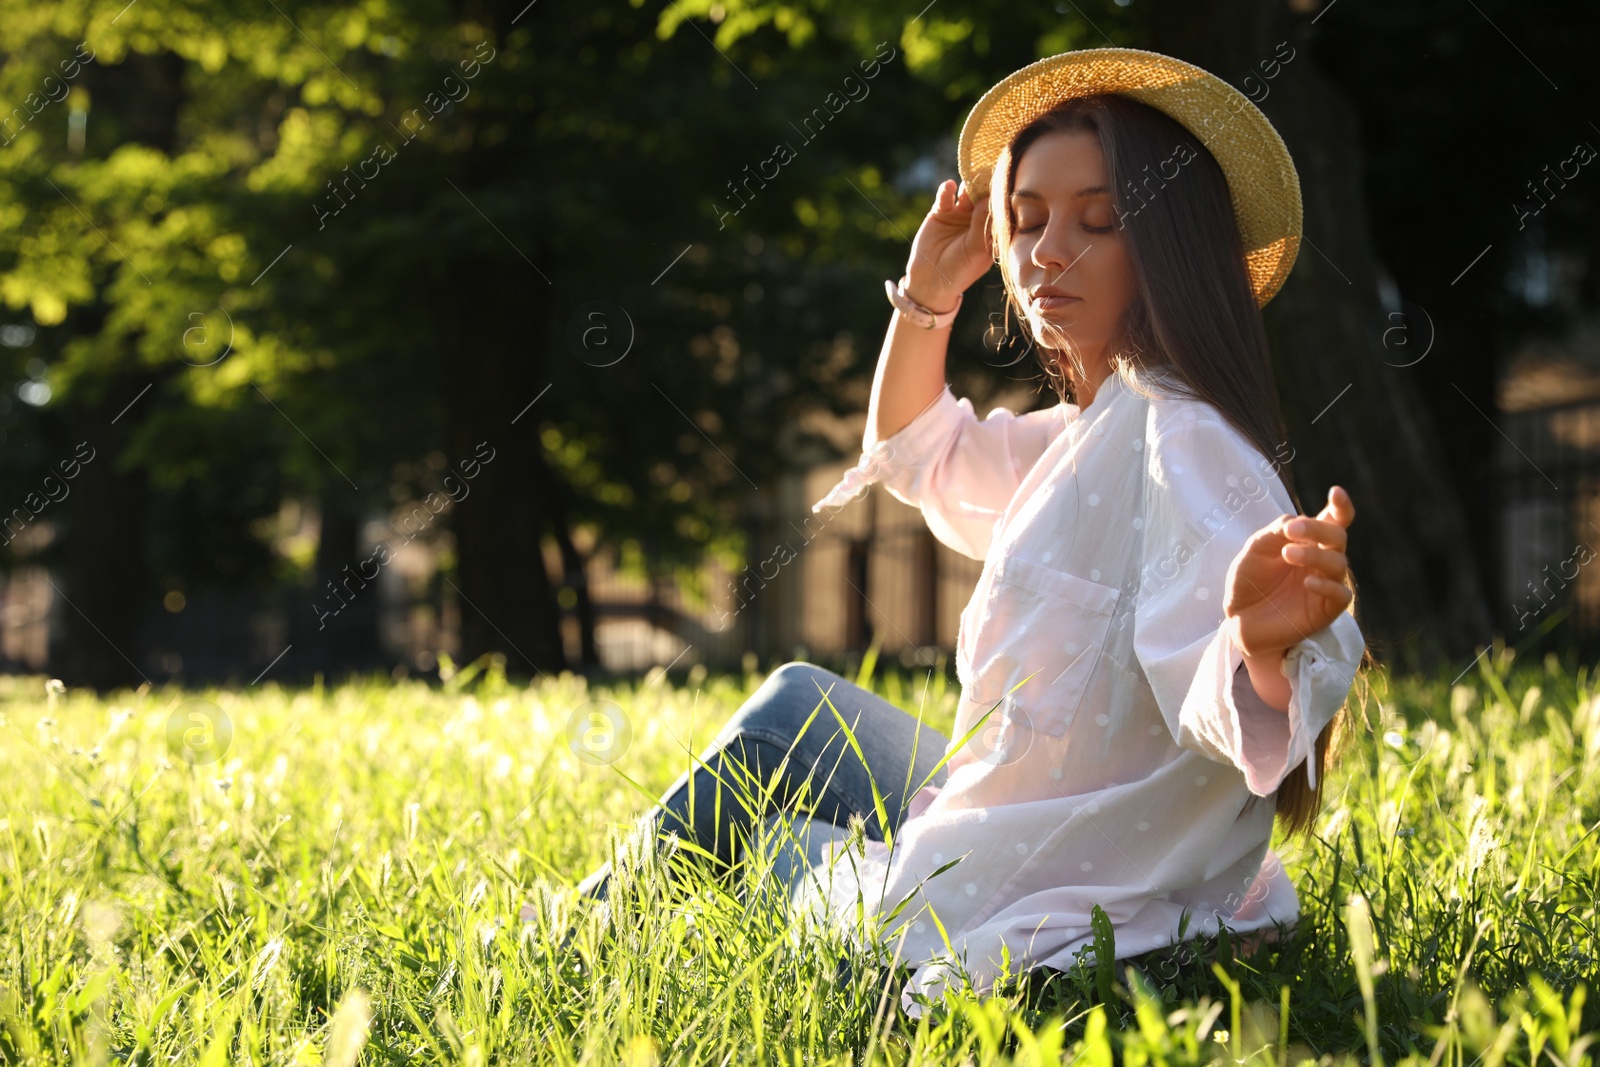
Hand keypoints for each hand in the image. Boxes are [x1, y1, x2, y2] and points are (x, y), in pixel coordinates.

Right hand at [902, 178, 992, 311]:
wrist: (930, 280)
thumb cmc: (959, 270)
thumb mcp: (975, 250)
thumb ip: (982, 224)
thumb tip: (990, 198)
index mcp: (991, 230)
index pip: (1000, 209)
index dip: (1003, 196)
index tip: (1009, 180)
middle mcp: (977, 219)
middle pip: (984, 196)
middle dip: (987, 184)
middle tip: (991, 169)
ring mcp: (959, 214)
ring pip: (966, 193)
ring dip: (969, 184)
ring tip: (972, 177)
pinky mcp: (941, 212)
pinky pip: (945, 197)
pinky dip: (947, 190)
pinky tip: (949, 186)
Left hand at [1224, 485, 1355, 660]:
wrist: (1239, 619)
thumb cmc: (1250, 581)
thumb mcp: (1255, 550)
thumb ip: (1275, 532)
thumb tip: (1295, 521)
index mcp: (1309, 541)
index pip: (1334, 520)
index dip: (1341, 506)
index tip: (1336, 492)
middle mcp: (1322, 559)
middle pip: (1337, 537)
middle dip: (1317, 529)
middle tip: (1291, 530)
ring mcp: (1327, 584)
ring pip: (1339, 564)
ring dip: (1315, 555)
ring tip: (1287, 554)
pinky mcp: (1326, 610)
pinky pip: (1341, 595)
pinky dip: (1327, 586)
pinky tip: (1308, 581)